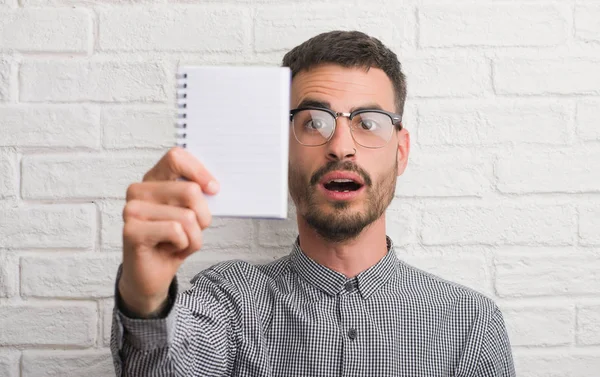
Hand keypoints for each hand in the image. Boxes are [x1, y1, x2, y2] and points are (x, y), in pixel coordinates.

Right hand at [118, 147, 218, 316]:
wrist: (152, 276)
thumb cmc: (173, 241)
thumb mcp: (192, 214)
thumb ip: (198, 196)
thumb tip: (213, 187)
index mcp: (154, 179)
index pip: (176, 157)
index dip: (199, 171)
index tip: (213, 189)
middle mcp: (139, 190)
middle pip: (190, 191)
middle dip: (203, 217)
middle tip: (192, 230)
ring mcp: (132, 210)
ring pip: (187, 216)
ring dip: (193, 237)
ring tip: (179, 242)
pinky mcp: (131, 230)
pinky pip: (176, 231)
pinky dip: (184, 245)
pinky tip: (169, 249)